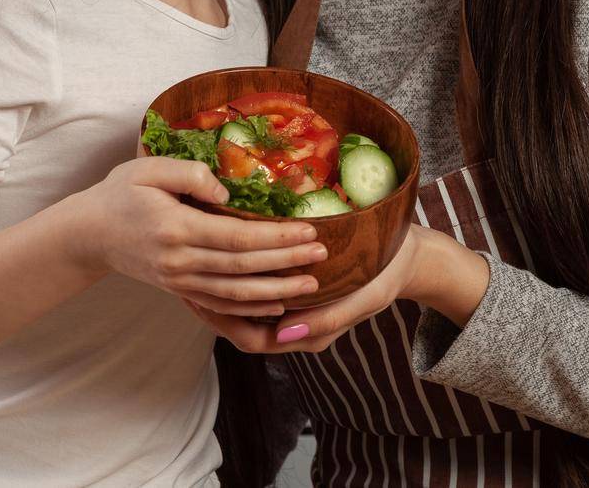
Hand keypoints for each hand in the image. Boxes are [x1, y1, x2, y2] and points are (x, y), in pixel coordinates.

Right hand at [63, 155, 326, 316]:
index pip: (237, 238)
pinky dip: (251, 308)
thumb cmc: (120, 193)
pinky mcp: (180, 290)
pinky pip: (220, 305)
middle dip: (286, 263)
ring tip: (311, 284)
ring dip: (276, 291)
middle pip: (243, 269)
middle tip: (322, 255)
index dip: (276, 238)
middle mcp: (180, 261)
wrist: (88, 233)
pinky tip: (278, 305)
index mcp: (176, 229)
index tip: (308, 232)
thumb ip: (189, 173)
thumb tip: (227, 191)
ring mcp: (179, 281)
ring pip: (235, 294)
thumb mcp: (148, 169)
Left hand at [186, 226, 488, 352]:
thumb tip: (283, 335)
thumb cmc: (387, 273)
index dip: (219, 319)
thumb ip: (328, 318)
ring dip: (217, 288)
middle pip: (239, 324)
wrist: (409, 257)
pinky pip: (256, 290)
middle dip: (208, 304)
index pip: (249, 338)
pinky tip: (220, 251)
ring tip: (191, 263)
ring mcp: (294, 309)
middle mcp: (294, 327)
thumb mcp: (364, 296)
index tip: (195, 294)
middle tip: (179, 276)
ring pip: (244, 307)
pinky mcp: (294, 289)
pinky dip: (235, 275)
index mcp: (306, 335)